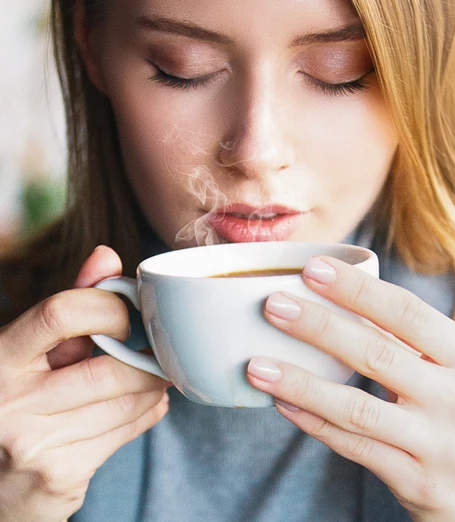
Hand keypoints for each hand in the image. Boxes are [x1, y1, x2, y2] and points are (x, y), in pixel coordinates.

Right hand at [0, 247, 169, 521]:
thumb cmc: (18, 400)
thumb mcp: (30, 349)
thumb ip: (68, 305)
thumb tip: (107, 255)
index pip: (62, 313)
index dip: (110, 308)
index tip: (128, 315)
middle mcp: (9, 401)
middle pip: (110, 368)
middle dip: (147, 359)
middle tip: (161, 351)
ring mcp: (32, 443)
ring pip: (127, 402)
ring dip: (153, 387)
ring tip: (154, 377)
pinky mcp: (59, 475)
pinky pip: (127, 433)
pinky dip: (148, 414)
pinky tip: (146, 405)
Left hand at [247, 257, 454, 521]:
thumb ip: (416, 341)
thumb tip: (350, 299)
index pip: (406, 312)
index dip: (356, 289)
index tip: (313, 268)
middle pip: (377, 352)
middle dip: (319, 325)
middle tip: (273, 306)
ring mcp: (439, 442)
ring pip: (356, 406)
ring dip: (301, 383)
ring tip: (257, 365)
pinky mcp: (418, 481)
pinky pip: (355, 447)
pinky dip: (314, 424)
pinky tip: (284, 405)